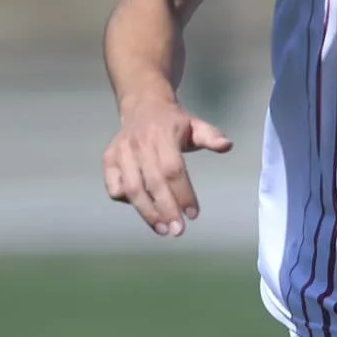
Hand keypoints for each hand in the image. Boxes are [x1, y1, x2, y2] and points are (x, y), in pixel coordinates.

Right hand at [105, 96, 233, 237]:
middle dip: (166, 209)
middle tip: (178, 231)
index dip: (183, 193)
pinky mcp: (109, 159)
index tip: (193, 214)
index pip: (173, 169)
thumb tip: (227, 145)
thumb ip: (211, 136)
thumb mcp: (195, 125)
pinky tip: (143, 209)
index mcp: (162, 135)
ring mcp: (121, 152)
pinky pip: (113, 186)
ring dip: (147, 212)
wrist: (142, 105)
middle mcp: (138, 144)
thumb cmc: (173, 122)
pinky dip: (125, 200)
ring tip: (163, 230)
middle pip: (152, 183)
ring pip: (131, 188)